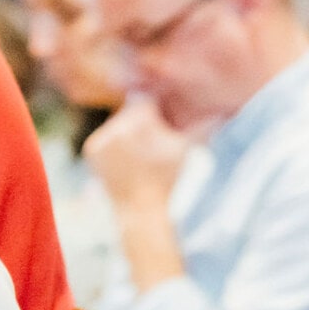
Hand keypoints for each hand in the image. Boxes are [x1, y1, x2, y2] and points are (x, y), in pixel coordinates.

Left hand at [83, 96, 192, 210]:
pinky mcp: (92, 149)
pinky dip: (116, 143)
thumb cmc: (171, 179)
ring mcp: (102, 137)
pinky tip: (129, 158)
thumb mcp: (189, 148)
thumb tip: (216, 110)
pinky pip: (107, 136)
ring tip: (143, 152)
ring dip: (130, 131)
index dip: (159, 107)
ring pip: (118, 123)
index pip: (148, 99)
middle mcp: (117, 125)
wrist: (143, 210)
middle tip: (156, 140)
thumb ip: (199, 123)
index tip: (167, 120)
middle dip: (144, 120)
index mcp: (141, 122)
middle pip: (131, 110)